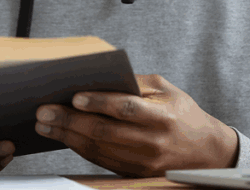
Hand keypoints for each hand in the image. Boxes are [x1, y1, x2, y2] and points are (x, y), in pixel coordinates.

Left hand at [34, 73, 237, 176]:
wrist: (206, 152)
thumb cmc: (183, 114)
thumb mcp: (166, 90)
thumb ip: (135, 83)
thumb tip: (100, 76)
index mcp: (162, 116)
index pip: (126, 108)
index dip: (99, 102)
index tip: (74, 96)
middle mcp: (152, 142)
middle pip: (104, 131)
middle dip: (69, 120)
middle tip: (44, 111)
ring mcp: (142, 162)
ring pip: (97, 149)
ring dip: (67, 136)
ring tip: (45, 124)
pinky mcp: (135, 173)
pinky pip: (101, 160)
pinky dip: (79, 148)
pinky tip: (64, 137)